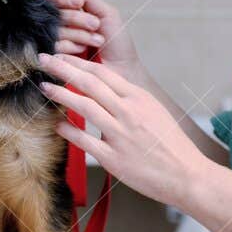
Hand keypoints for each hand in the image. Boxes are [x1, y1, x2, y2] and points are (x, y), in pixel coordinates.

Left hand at [35, 51, 213, 209]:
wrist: (188, 175)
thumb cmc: (172, 145)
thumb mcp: (154, 111)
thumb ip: (130, 98)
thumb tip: (106, 85)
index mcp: (139, 98)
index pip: (102, 72)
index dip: (78, 62)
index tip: (61, 56)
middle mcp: (129, 112)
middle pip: (89, 82)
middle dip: (63, 68)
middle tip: (44, 59)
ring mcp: (121, 135)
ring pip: (84, 106)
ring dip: (61, 93)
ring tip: (44, 85)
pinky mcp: (114, 158)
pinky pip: (84, 140)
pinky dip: (68, 130)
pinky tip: (56, 124)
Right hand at [40, 0, 146, 84]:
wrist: (122, 69)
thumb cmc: (117, 43)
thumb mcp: (107, 13)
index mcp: (74, 12)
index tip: (79, 3)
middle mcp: (63, 25)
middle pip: (55, 13)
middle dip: (77, 18)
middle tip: (95, 25)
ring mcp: (58, 41)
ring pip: (56, 30)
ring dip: (79, 34)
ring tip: (97, 40)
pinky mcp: (55, 58)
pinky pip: (55, 45)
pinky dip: (72, 46)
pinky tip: (83, 51)